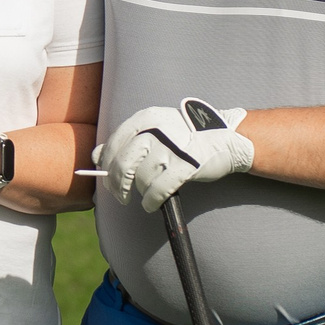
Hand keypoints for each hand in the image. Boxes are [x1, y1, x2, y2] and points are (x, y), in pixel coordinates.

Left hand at [97, 99, 253, 212]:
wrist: (228, 137)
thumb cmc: (186, 135)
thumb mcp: (155, 127)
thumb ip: (127, 139)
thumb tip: (96, 156)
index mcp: (145, 119)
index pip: (113, 144)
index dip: (106, 165)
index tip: (106, 177)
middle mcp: (155, 131)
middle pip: (123, 165)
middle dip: (117, 185)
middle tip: (119, 196)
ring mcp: (171, 148)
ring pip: (142, 179)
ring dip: (140, 193)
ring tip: (145, 195)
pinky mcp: (186, 166)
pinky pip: (159, 190)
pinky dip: (151, 201)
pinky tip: (150, 205)